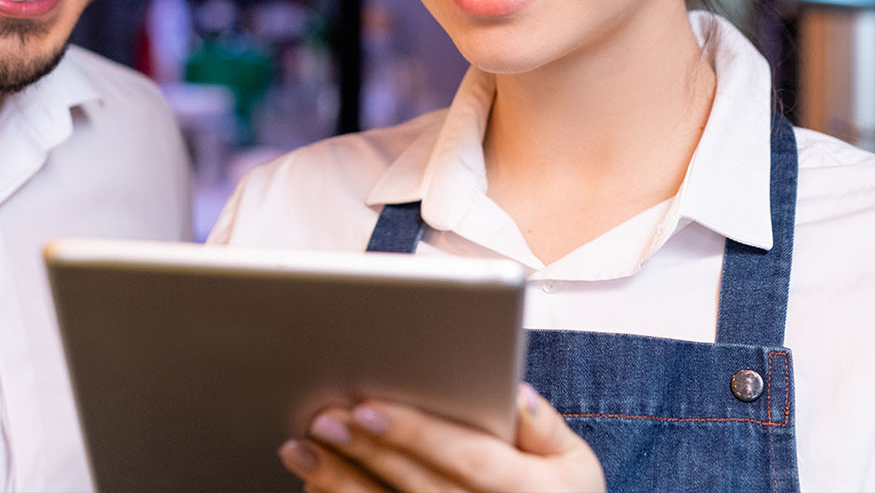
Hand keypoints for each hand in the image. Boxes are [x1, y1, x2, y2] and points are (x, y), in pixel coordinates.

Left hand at [277, 383, 604, 492]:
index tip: (368, 406)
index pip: (467, 459)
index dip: (416, 432)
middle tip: (322, 418)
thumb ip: (544, 428)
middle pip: (417, 485)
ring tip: (299, 448)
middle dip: (366, 450)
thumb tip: (517, 392)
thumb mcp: (575, 466)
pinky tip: (313, 484)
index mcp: (529, 489)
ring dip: (338, 482)